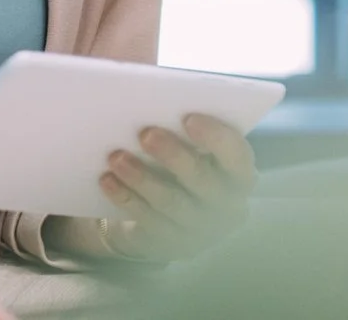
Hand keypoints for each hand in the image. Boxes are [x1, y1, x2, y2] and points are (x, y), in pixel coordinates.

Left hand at [96, 113, 257, 262]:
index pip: (238, 156)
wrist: (167, 221)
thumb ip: (185, 134)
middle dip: (173, 155)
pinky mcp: (173, 245)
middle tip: (145, 133)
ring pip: (172, 203)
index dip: (217, 137)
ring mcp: (202, 231)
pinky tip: (107, 179)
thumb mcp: (192, 153)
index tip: (189, 116)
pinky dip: (126, 198)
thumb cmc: (181, 170)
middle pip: (203, 182)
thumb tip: (152, 101)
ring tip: (115, 156)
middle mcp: (229, 207)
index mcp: (239, 176)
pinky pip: (148, 221)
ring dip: (142, 177)